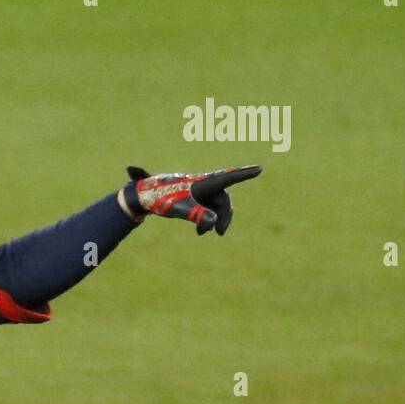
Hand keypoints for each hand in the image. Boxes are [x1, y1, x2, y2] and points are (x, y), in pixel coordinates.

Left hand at [119, 164, 261, 235]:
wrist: (145, 197)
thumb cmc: (162, 200)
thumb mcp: (180, 210)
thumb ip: (197, 215)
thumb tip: (213, 225)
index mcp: (203, 183)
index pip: (228, 178)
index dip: (244, 175)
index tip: (259, 169)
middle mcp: (204, 184)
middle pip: (223, 199)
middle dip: (224, 216)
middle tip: (219, 234)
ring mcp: (199, 191)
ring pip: (215, 205)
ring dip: (213, 220)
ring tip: (200, 234)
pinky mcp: (194, 197)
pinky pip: (207, 208)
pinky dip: (206, 220)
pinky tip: (199, 232)